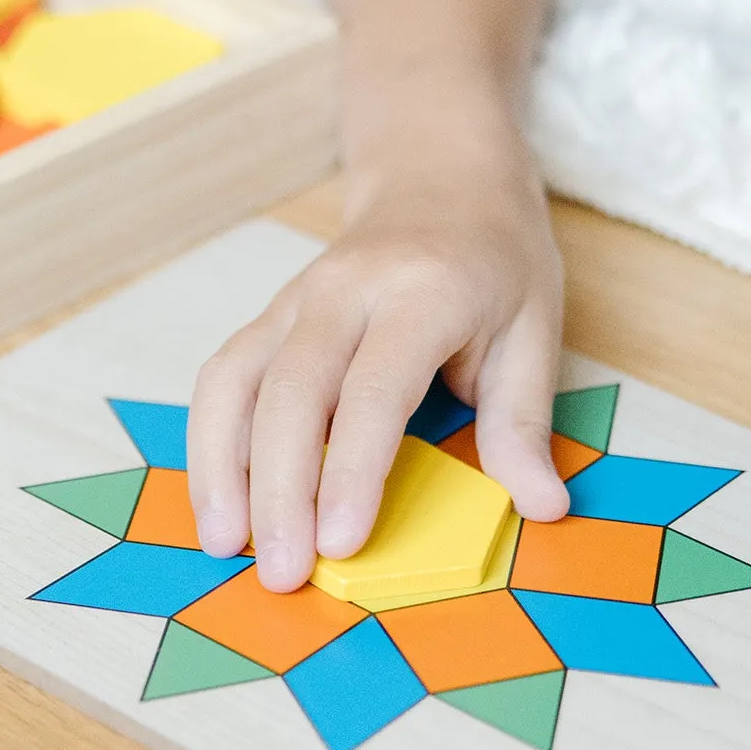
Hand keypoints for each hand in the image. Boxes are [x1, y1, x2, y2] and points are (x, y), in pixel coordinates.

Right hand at [187, 147, 567, 592]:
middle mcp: (344, 292)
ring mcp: (294, 301)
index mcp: (422, 293)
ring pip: (235, 382)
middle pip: (290, 392)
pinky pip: (223, 378)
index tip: (341, 542)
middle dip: (278, 489)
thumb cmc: (495, 260)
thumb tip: (540, 505)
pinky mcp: (268, 318)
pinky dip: (210, 442)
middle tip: (281, 572)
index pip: (373, 389)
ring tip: (225, 544)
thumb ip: (524, 420)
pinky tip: (217, 501)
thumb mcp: (535, 328)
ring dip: (222, 467)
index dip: (351, 469)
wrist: (439, 177)